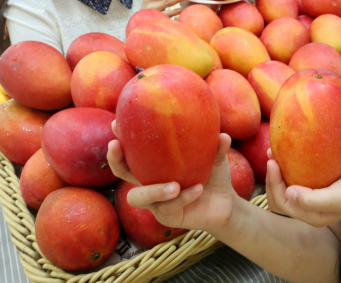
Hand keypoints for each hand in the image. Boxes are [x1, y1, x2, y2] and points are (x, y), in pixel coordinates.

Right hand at [107, 121, 237, 233]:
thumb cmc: (213, 175)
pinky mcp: (166, 216)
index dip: (121, 138)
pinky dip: (183, 198)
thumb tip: (222, 134)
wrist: (225, 203)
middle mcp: (150, 181)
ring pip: (138, 197)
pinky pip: (168, 208)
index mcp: (155, 164)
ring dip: (153, 190)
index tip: (115, 123)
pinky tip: (198, 189)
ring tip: (174, 185)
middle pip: (121, 172)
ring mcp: (156, 201)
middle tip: (116, 146)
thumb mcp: (216, 158)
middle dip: (115, 160)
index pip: (132, 151)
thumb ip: (216, 147)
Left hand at [265, 149, 340, 227]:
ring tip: (275, 150)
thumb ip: (313, 201)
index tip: (274, 162)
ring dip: (278, 169)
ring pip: (286, 183)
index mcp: (311, 215)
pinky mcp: (319, 178)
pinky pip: (298, 172)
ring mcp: (314, 192)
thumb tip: (289, 193)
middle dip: (271, 178)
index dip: (273, 184)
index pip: (281, 203)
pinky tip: (289, 148)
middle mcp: (310, 205)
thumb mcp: (339, 197)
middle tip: (272, 155)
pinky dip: (290, 162)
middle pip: (279, 195)